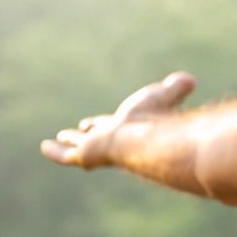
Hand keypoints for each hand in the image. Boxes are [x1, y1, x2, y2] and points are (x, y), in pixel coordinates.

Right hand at [41, 72, 196, 169]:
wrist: (149, 140)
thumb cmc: (160, 118)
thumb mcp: (166, 95)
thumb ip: (177, 88)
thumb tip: (191, 80)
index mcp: (129, 129)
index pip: (116, 127)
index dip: (107, 123)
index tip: (101, 120)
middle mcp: (113, 141)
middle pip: (97, 137)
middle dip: (88, 133)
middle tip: (81, 129)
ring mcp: (100, 150)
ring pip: (80, 147)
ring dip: (70, 141)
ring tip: (60, 138)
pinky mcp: (87, 156)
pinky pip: (67, 156)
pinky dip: (55, 152)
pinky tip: (44, 147)